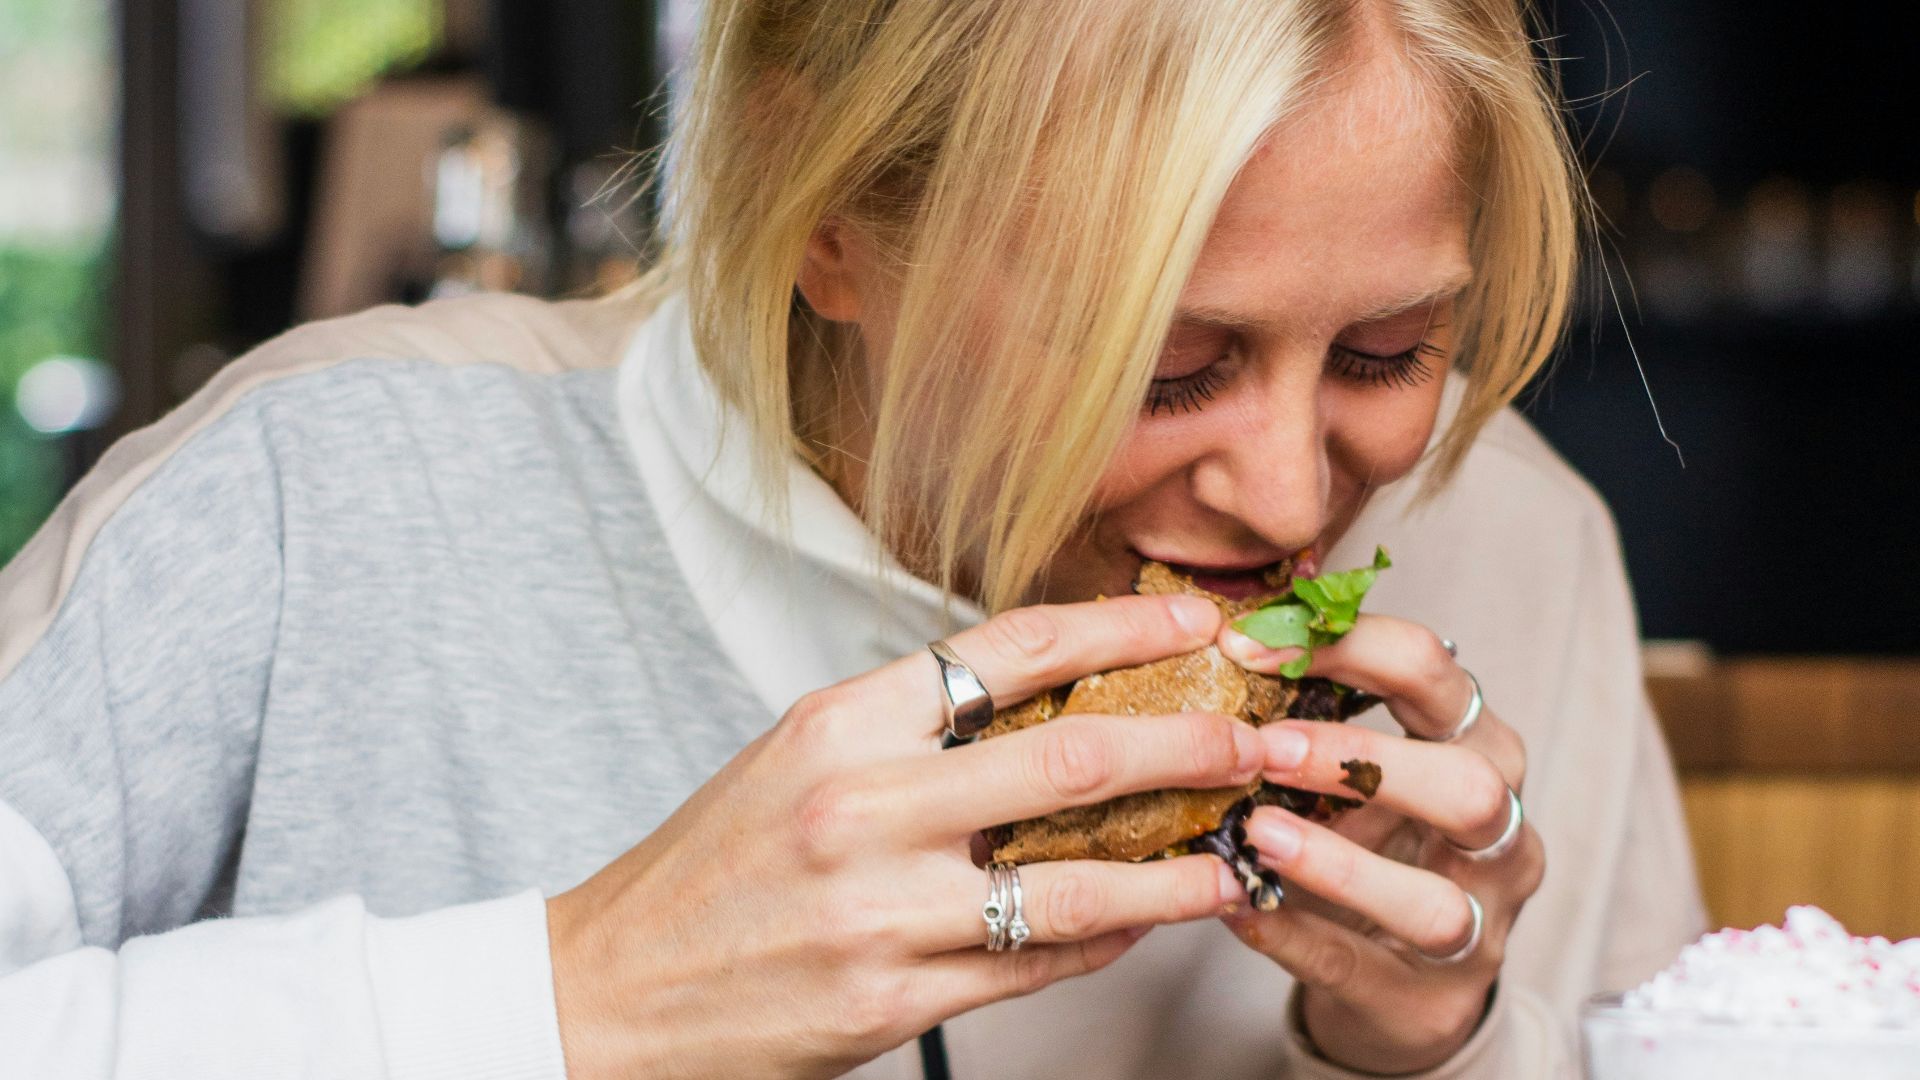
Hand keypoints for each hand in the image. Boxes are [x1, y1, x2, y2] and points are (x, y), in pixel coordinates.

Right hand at [547, 593, 1261, 1078]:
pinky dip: (1106, 938)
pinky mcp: (892, 1001)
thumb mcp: (796, 762)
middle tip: (1260, 738)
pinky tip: (1146, 919)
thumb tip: (1048, 705)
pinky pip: (1035, 963)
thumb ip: (913, 731)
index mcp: (841, 723)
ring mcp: (881, 909)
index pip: (1009, 649)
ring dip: (1179, 867)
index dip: (1121, 630)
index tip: (1196, 627)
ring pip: (1078, 880)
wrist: (609, 992)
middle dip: (1192, 743)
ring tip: (1238, 855)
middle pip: (1074, 756)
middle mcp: (864, 806)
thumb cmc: (710, 870)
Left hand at [1219, 616, 1541, 1073]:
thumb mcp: (1354, 771)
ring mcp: (1477, 927)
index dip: (1348, 647)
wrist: (1398, 976)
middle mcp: (1498, 834)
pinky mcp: (1428, 1001)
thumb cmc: (1373, 843)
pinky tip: (1237, 907)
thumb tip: (1223, 641)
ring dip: (1338, 864)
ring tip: (1256, 833)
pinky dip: (1293, 935)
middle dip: (1364, 760)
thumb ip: (1311, 714)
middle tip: (1267, 749)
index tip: (1250, 646)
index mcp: (1478, 747)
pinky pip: (1359, 968)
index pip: (1436, 673)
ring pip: (1434, 901)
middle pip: (1470, 786)